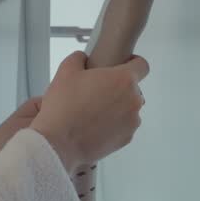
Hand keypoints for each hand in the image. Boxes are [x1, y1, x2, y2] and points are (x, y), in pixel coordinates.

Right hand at [30, 51, 149, 172]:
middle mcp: (133, 100)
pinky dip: (114, 125)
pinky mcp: (126, 139)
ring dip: (116, 108)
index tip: (124, 65)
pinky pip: (124, 127)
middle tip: (96, 92)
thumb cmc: (63, 107)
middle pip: (132, 89)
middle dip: (118, 88)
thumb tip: (83, 59)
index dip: (132, 63)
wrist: (58, 142)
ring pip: (129, 109)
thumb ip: (79, 58)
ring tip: (93, 112)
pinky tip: (94, 126)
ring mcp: (132, 122)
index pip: (142, 65)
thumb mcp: (66, 71)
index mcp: (123, 80)